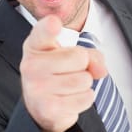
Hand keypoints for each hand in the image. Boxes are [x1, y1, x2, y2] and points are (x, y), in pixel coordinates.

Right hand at [20, 15, 106, 131]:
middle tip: (70, 71)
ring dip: (84, 84)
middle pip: (79, 57)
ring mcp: (37, 88)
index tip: (54, 23)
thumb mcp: (70, 54)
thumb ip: (90, 54)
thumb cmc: (57, 72)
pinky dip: (84, 98)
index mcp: (35, 45)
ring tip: (69, 86)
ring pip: (84, 79)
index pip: (43, 32)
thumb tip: (100, 70)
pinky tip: (69, 98)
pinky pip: (86, 98)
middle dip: (83, 65)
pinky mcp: (48, 108)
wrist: (41, 105)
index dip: (50, 27)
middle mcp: (31, 65)